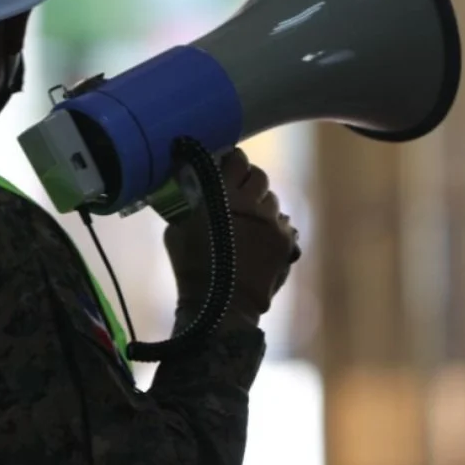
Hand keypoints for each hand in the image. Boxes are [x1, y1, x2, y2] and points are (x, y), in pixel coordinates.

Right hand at [164, 148, 298, 330]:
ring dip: (260, 204)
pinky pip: (284, 222)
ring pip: (273, 200)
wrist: (222, 305)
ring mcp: (274, 223)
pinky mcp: (288, 242)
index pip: (236, 160)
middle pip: (259, 176)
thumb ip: (189, 203)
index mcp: (224, 196)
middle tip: (236, 191)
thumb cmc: (192, 267)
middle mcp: (254, 204)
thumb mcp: (177, 229)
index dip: (231, 159)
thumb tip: (192, 186)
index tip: (225, 165)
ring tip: (248, 220)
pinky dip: (272, 225)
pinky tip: (260, 238)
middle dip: (248, 180)